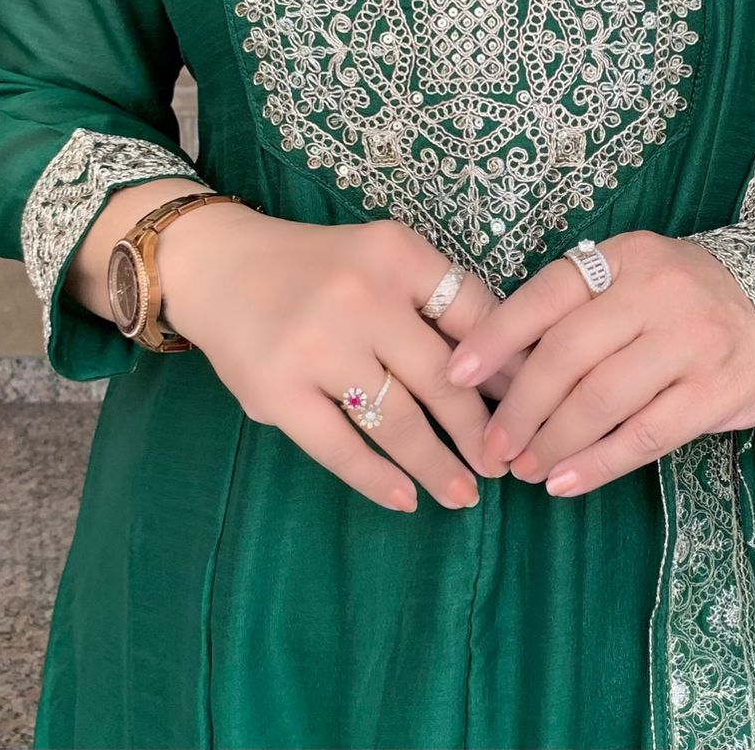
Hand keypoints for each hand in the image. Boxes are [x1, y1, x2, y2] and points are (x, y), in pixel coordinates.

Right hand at [156, 205, 527, 512]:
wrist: (219, 267)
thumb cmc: (320, 268)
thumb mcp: (383, 258)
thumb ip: (436, 301)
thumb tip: (505, 370)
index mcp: (397, 256)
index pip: (473, 314)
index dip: (509, 365)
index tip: (535, 402)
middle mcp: (361, 297)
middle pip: (442, 377)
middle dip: (482, 429)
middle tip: (508, 463)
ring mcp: (317, 347)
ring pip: (397, 421)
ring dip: (438, 465)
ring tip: (465, 493)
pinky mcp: (277, 393)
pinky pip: (340, 448)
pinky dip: (378, 479)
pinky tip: (406, 498)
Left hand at [442, 229, 754, 497]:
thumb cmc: (686, 299)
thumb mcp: (635, 277)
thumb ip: (578, 309)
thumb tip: (498, 365)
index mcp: (626, 256)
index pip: (546, 295)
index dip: (495, 338)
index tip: (456, 376)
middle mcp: (657, 293)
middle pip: (566, 355)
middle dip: (518, 408)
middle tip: (491, 446)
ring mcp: (690, 343)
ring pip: (600, 400)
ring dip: (552, 442)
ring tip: (524, 469)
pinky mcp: (716, 393)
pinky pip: (644, 436)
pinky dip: (597, 464)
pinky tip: (566, 482)